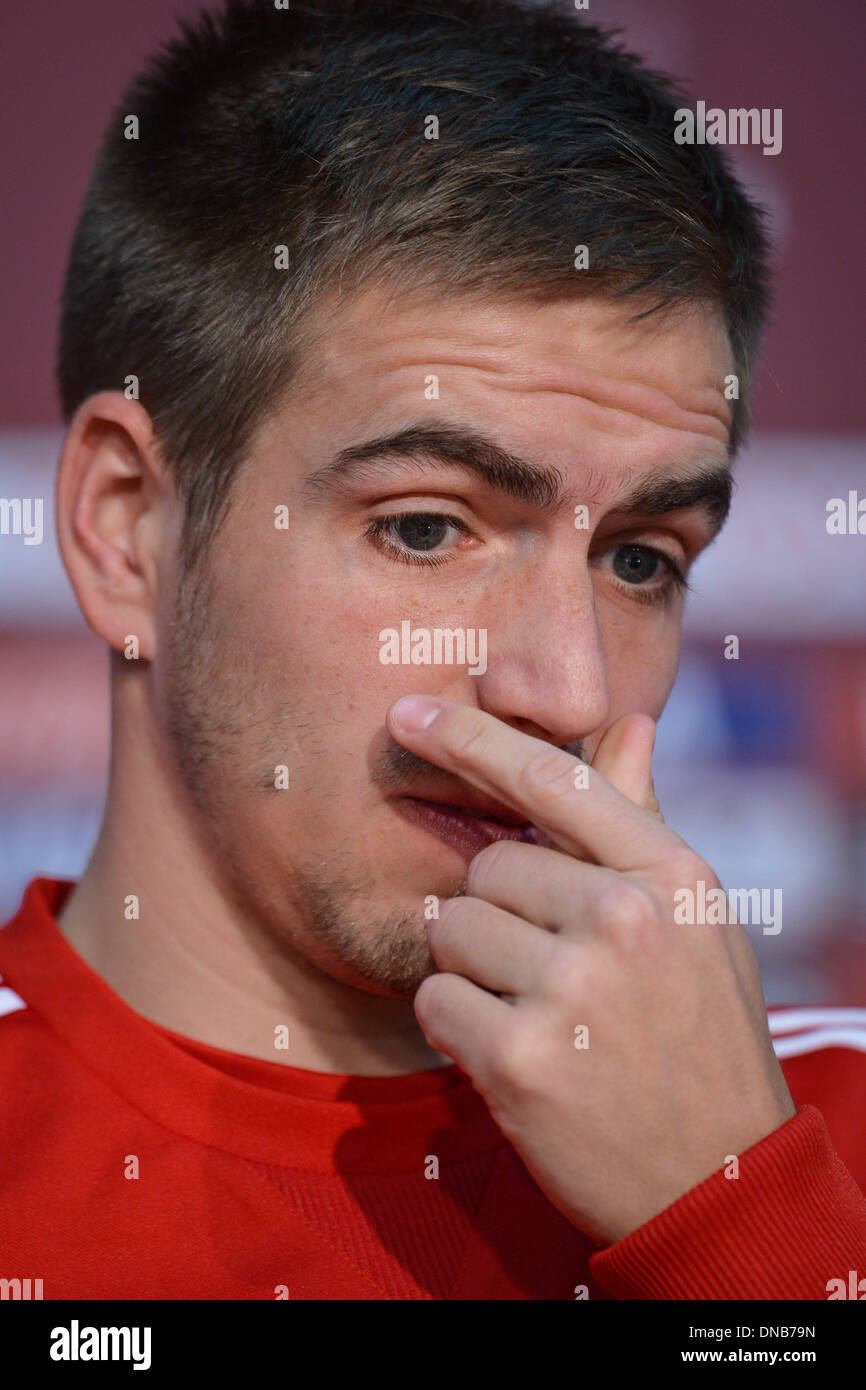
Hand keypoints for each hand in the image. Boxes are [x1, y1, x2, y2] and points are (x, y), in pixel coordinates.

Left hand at [386, 695, 795, 1244]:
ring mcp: (572, 989)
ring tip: (537, 1015)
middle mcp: (623, 919)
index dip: (472, 738)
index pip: (553, 780)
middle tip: (546, 970)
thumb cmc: (700, 1035)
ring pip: (451, 931)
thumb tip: (630, 723)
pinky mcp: (521, 1058)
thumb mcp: (696, 924)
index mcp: (670, 875)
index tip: (408, 713)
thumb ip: (642, 826)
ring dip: (473, 971)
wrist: (716, 1178)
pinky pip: (433, 1000)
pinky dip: (455, 1027)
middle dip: (496, 913)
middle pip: (486, 867)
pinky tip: (512, 1055)